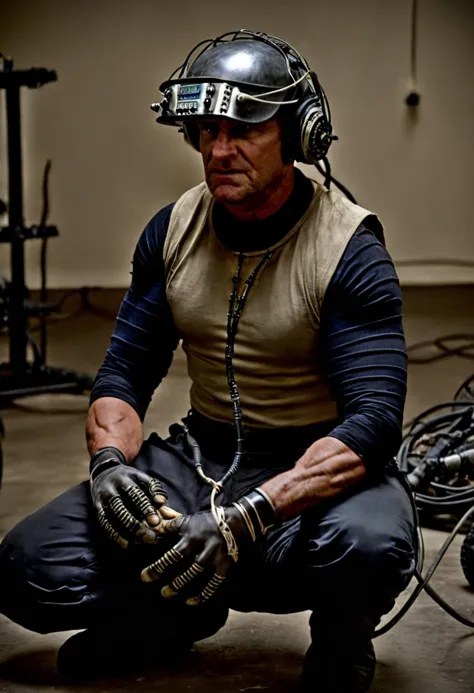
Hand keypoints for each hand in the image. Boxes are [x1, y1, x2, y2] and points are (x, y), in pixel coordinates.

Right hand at [90, 446, 180, 548]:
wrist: (102, 472)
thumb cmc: (129, 479)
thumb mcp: (142, 478)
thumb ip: (155, 490)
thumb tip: (163, 504)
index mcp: (129, 476)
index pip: (139, 491)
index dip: (147, 507)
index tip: (156, 521)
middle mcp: (115, 484)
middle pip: (126, 502)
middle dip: (138, 520)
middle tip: (150, 534)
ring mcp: (104, 495)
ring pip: (116, 513)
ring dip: (129, 528)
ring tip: (141, 541)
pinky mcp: (97, 506)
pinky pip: (105, 522)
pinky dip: (115, 534)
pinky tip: (127, 544)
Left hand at [141, 489, 276, 605]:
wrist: (237, 523)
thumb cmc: (210, 521)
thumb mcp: (191, 520)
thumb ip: (173, 524)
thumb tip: (157, 525)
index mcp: (192, 537)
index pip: (171, 554)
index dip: (158, 566)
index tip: (145, 575)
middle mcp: (201, 549)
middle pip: (181, 566)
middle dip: (165, 577)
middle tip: (152, 585)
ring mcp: (213, 559)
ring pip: (194, 576)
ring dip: (179, 586)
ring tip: (166, 593)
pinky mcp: (223, 567)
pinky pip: (212, 584)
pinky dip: (202, 595)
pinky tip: (191, 602)